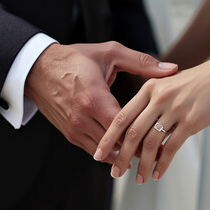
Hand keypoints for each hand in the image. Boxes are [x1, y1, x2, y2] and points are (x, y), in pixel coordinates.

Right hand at [25, 41, 177, 163]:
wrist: (38, 68)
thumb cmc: (74, 59)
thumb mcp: (110, 53)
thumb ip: (142, 62)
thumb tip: (171, 69)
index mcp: (94, 98)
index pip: (125, 127)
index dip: (146, 134)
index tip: (164, 137)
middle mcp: (82, 118)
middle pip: (116, 144)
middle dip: (138, 149)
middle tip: (160, 151)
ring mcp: (74, 128)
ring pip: (104, 152)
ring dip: (124, 154)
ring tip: (146, 155)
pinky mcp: (69, 133)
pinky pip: (92, 150)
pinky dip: (109, 152)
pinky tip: (123, 150)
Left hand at [95, 50, 209, 182]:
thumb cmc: (199, 81)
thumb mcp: (169, 83)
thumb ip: (152, 101)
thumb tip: (139, 127)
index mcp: (149, 87)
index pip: (122, 116)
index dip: (109, 137)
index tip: (100, 152)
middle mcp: (159, 97)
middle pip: (132, 132)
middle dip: (121, 156)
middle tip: (115, 172)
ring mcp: (175, 109)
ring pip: (151, 143)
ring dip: (142, 165)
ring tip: (139, 178)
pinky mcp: (191, 121)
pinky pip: (171, 147)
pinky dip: (162, 164)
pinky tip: (158, 173)